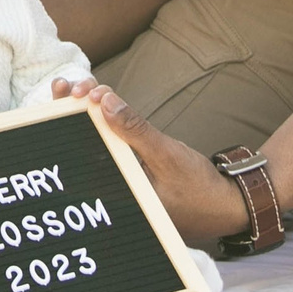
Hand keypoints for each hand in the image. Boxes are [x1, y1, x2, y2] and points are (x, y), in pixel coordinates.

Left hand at [53, 77, 250, 243]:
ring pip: (96, 144)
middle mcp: (114, 190)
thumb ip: (135, 130)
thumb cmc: (200, 188)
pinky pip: (112, 147)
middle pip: (81, 149)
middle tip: (64, 86)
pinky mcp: (134, 172)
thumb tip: (103, 102)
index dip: (69, 121)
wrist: (227, 206)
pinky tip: (96, 104)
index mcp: (116, 194)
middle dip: (71, 115)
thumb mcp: (167, 155)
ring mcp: (123, 181)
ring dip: (88, 116)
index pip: (81, 155)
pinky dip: (106, 125)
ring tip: (78, 89)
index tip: (69, 94)